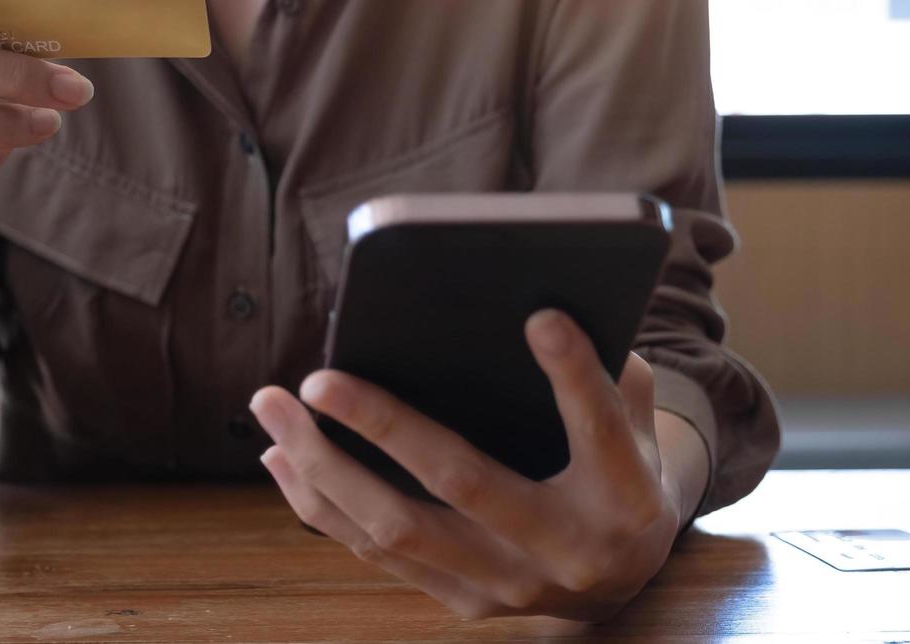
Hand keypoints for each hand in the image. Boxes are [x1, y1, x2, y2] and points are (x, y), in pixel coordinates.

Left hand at [250, 310, 693, 621]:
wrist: (621, 582)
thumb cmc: (620, 474)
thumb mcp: (636, 423)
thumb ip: (608, 374)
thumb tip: (546, 306)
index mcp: (626, 497)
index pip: (597, 429)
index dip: (573, 375)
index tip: (540, 316)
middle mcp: (566, 551)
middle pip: (463, 483)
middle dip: (383, 427)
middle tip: (319, 378)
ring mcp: (508, 585)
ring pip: (397, 529)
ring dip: (322, 467)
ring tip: (273, 408)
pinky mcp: (464, 603)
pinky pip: (376, 554)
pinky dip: (320, 504)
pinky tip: (282, 455)